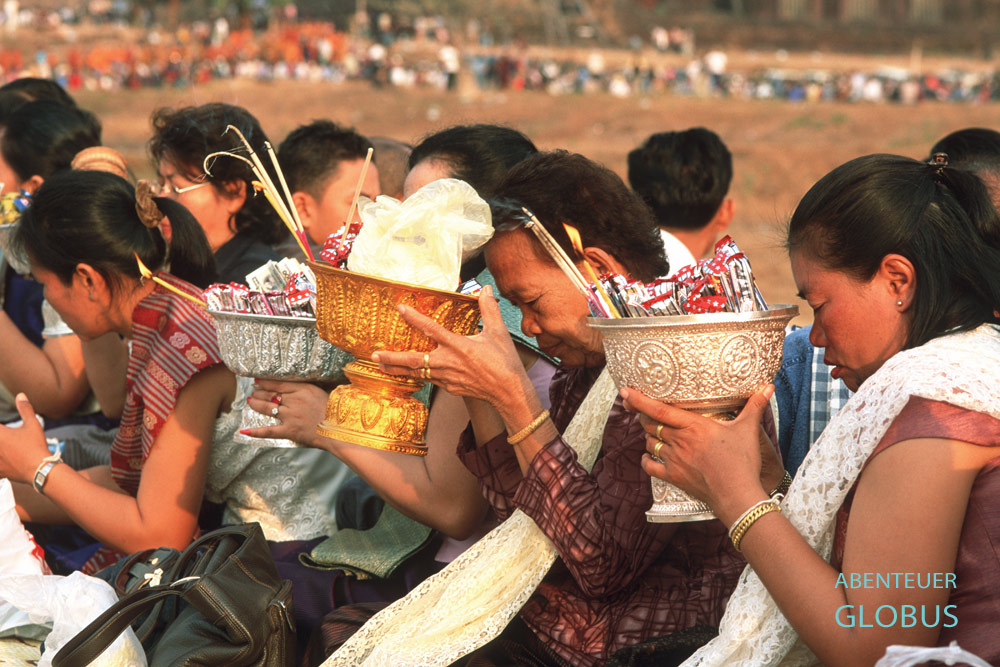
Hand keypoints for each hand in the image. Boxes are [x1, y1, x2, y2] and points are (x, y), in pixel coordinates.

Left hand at [0, 393, 51, 483]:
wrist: (40, 469)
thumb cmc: (36, 446)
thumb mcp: (33, 425)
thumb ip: (25, 409)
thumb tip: (20, 395)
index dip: (1, 429)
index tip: (3, 430)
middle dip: (1, 438)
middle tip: (4, 439)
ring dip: (0, 450)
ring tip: (4, 450)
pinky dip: (1, 464)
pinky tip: (4, 462)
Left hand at [243, 380, 328, 447]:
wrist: (339, 428)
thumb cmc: (336, 410)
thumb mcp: (324, 392)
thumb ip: (310, 389)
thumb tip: (301, 387)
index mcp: (303, 389)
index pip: (278, 383)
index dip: (265, 382)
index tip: (258, 380)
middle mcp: (294, 400)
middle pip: (271, 394)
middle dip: (259, 392)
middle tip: (253, 391)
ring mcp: (290, 416)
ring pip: (267, 408)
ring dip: (256, 404)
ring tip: (250, 401)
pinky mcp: (289, 430)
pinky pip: (269, 431)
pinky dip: (256, 432)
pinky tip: (244, 430)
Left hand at [373, 286, 530, 411]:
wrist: (509, 392)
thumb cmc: (505, 362)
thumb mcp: (498, 332)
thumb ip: (488, 308)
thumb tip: (484, 288)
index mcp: (458, 346)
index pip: (431, 329)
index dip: (414, 318)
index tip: (400, 309)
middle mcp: (447, 362)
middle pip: (412, 360)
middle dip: (391, 358)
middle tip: (373, 355)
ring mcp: (446, 378)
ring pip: (416, 372)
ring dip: (397, 369)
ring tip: (380, 366)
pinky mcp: (449, 388)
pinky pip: (428, 380)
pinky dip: (416, 375)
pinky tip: (409, 373)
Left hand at [622, 385, 773, 521]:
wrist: (738, 495)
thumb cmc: (743, 461)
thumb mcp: (747, 430)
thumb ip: (754, 406)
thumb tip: (767, 386)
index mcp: (694, 426)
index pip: (659, 409)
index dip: (640, 400)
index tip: (625, 392)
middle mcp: (680, 441)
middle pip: (650, 425)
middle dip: (643, 416)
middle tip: (643, 411)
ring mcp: (675, 460)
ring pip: (649, 443)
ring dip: (648, 437)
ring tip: (653, 432)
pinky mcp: (674, 477)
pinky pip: (650, 467)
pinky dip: (646, 460)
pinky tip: (649, 457)